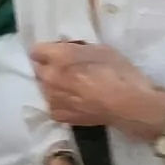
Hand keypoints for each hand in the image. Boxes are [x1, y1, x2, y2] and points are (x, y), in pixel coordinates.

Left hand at [31, 41, 164, 139]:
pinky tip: (77, 101)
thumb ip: (77, 49)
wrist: (127, 105)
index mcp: (59, 57)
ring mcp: (51, 99)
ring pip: (44, 87)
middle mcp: (49, 77)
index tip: (61, 51)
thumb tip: (67, 51)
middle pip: (38, 68)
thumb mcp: (101, 49)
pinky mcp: (58, 115)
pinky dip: (61, 101)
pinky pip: (53, 103)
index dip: (49, 49)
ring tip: (75, 87)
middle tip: (69, 68)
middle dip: (50, 66)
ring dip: (54, 84)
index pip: (37, 50)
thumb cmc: (119, 72)